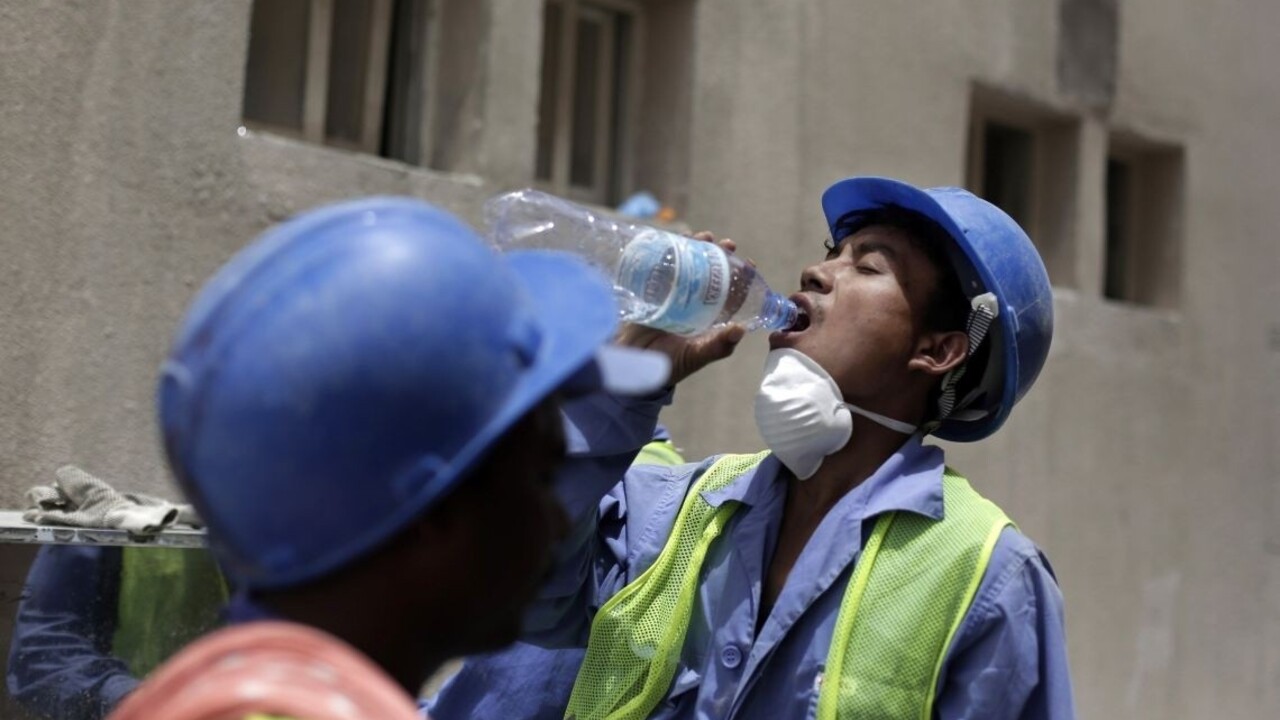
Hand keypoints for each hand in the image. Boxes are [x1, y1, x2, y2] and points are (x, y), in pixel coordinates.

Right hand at [614, 232, 747, 386]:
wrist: (634, 362)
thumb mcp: (696, 356)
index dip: (741, 277)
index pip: (731, 292)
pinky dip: (670, 251)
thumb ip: (718, 346)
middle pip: (710, 272)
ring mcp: (674, 293)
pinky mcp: (654, 288)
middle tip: (726, 244)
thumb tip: (740, 329)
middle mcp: (695, 302)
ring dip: (697, 248)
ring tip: (704, 237)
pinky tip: (676, 241)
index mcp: (710, 316)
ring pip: (690, 264)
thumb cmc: (670, 363)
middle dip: (720, 255)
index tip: (748, 263)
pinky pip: (664, 265)